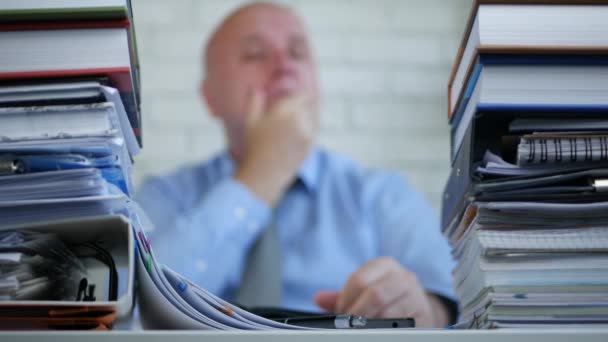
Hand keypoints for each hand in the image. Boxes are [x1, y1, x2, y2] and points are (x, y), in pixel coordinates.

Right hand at [235, 89, 317, 205]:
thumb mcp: (250, 121)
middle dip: (302, 106)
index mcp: (285, 110)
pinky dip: (309, 129)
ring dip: (307, 117)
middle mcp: (300, 119)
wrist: (264, 174)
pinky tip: (299, 134)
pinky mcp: (311, 146)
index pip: (302, 95)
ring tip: (294, 123)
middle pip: (309, 106)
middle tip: (294, 109)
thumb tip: (257, 89)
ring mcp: (308, 133)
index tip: (293, 98)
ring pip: (313, 118)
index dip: (298, 96)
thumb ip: (255, 101)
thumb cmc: (254, 147)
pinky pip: (314, 131)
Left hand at [314, 257, 449, 327]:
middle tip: (348, 325)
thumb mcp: (365, 292)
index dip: (345, 300)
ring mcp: (416, 295)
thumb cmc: (387, 300)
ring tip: (361, 329)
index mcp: (384, 265)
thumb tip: (318, 299)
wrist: (419, 311)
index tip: (340, 314)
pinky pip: (400, 325)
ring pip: (387, 312)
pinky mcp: (424, 314)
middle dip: (357, 314)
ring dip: (370, 325)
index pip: (359, 279)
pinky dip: (384, 330)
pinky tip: (379, 332)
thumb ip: (342, 296)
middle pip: (373, 294)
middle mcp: (403, 276)